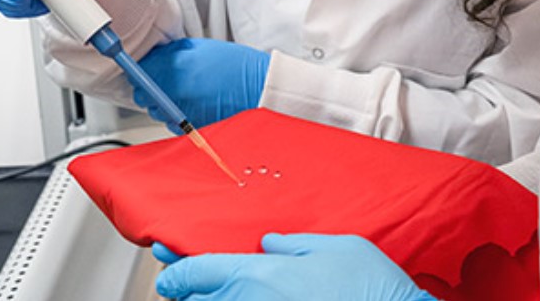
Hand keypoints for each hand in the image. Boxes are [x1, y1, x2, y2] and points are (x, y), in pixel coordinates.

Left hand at [134, 38, 270, 126]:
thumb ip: (173, 53)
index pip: (139, 72)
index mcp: (174, 68)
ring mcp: (179, 112)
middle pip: (142, 95)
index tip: (143, 68)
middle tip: (164, 80)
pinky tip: (192, 104)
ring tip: (185, 92)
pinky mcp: (188, 128)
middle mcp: (173, 92)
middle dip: (149, 88)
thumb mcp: (201, 47)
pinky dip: (176, 115)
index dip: (140, 70)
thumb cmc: (236, 67)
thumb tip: (154, 57)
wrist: (258, 89)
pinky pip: (170, 122)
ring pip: (156, 110)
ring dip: (162, 102)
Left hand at [154, 234, 434, 300]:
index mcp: (260, 274)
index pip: (198, 272)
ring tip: (212, 295)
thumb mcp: (336, 246)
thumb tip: (270, 244)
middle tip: (182, 287)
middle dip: (189, 294)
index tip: (168, 272)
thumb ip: (295, 244)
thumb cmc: (371, 287)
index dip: (176, 271)